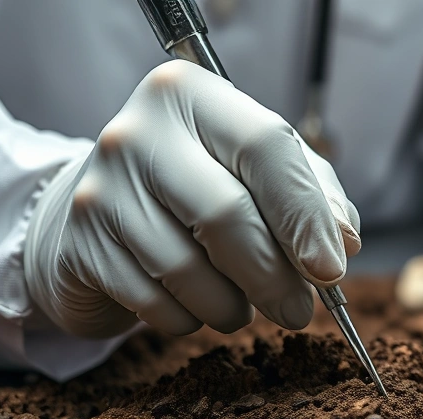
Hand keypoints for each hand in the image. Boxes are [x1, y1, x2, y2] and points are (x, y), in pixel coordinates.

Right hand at [25, 60, 360, 337]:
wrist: (90, 213)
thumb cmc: (195, 188)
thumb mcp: (259, 172)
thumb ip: (312, 195)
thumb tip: (342, 241)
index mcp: (193, 94)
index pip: (266, 147)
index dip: (304, 214)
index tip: (330, 269)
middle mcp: (140, 132)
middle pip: (227, 214)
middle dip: (275, 277)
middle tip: (298, 310)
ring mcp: (102, 188)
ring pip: (189, 269)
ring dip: (232, 307)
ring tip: (240, 306)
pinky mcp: (80, 245)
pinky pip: (155, 304)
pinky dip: (190, 319)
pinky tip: (193, 305)